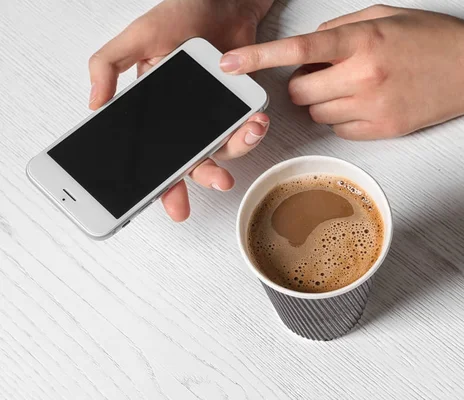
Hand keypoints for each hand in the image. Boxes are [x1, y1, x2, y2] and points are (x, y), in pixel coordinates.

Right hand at [89, 0, 273, 220]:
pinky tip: (256, 122)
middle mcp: (185, 121)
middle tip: (218, 182)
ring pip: (224, 149)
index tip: (171, 204)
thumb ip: (108, 65)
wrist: (222, 2)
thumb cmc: (180, 15)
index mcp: (157, 111)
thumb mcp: (138, 36)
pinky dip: (253, 130)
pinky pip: (246, 130)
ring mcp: (214, 116)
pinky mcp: (239, 108)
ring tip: (249, 133)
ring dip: (238, 148)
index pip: (157, 155)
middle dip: (205, 177)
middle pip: (193, 161)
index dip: (163, 183)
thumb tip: (93, 104)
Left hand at [220, 5, 463, 139]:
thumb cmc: (432, 39)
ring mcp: (374, 108)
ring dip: (320, 101)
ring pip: (316, 113)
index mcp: (363, 41)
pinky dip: (340, 117)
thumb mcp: (386, 16)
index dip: (257, 57)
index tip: (229, 63)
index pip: (298, 49)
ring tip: (349, 85)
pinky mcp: (382, 131)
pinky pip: (339, 130)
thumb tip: (308, 48)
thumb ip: (341, 28)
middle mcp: (364, 76)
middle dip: (300, 84)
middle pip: (299, 91)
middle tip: (321, 72)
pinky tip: (363, 102)